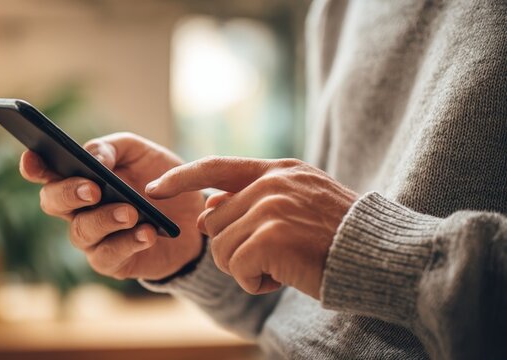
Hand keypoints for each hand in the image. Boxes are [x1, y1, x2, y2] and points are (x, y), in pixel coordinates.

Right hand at [19, 132, 204, 279]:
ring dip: (105, 219)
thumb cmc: (157, 181)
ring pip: (81, 231)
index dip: (33, 166)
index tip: (32, 158)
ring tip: (131, 212)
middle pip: (52, 202)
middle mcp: (76, 209)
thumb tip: (95, 161)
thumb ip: (112, 148)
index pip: (45, 172)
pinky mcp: (111, 262)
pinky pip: (109, 255)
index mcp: (77, 177)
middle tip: (93, 189)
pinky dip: (128, 242)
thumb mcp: (139, 153)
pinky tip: (147, 233)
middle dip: (69, 194)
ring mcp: (91, 238)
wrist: (190, 220)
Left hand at [146, 156, 356, 298]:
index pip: (215, 166)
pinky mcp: (271, 236)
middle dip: (232, 247)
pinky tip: (282, 277)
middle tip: (270, 256)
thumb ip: (255, 198)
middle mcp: (270, 183)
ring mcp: (270, 207)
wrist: (376, 254)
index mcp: (276, 170)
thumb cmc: (338, 235)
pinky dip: (254, 282)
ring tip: (282, 265)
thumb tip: (208, 206)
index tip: (155, 188)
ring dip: (246, 267)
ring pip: (222, 248)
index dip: (180, 177)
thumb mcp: (299, 201)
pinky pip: (236, 268)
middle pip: (214, 221)